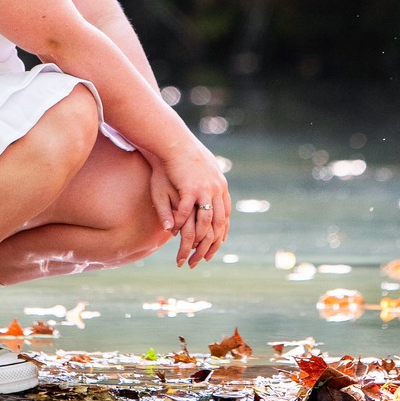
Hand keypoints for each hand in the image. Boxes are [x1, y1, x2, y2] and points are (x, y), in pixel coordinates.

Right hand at [148, 142, 229, 266]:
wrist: (174, 140)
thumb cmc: (183, 155)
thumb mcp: (198, 174)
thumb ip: (201, 193)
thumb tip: (204, 204)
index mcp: (221, 186)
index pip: (225, 217)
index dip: (220, 234)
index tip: (215, 246)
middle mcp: (217, 190)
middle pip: (217, 225)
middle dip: (209, 246)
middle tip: (200, 260)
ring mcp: (205, 189)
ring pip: (204, 223)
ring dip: (195, 242)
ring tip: (186, 254)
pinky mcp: (190, 188)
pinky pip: (186, 212)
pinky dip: (181, 224)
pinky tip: (174, 233)